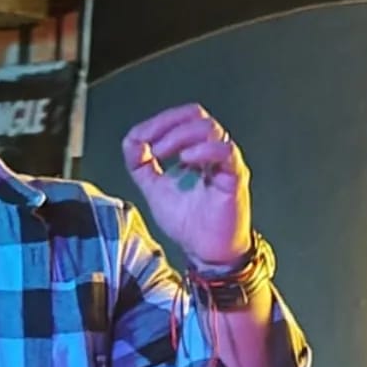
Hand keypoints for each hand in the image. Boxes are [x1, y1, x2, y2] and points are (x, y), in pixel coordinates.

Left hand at [122, 104, 251, 267]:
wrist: (205, 250)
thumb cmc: (188, 221)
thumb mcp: (153, 189)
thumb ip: (140, 165)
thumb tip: (131, 141)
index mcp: (195, 150)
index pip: (183, 119)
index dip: (160, 121)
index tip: (140, 137)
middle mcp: (212, 152)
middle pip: (197, 116)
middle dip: (169, 124)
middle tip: (152, 145)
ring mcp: (225, 162)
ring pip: (210, 128)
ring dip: (180, 136)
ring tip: (161, 153)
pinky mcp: (235, 176)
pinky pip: (226, 151)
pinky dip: (203, 150)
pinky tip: (185, 160)